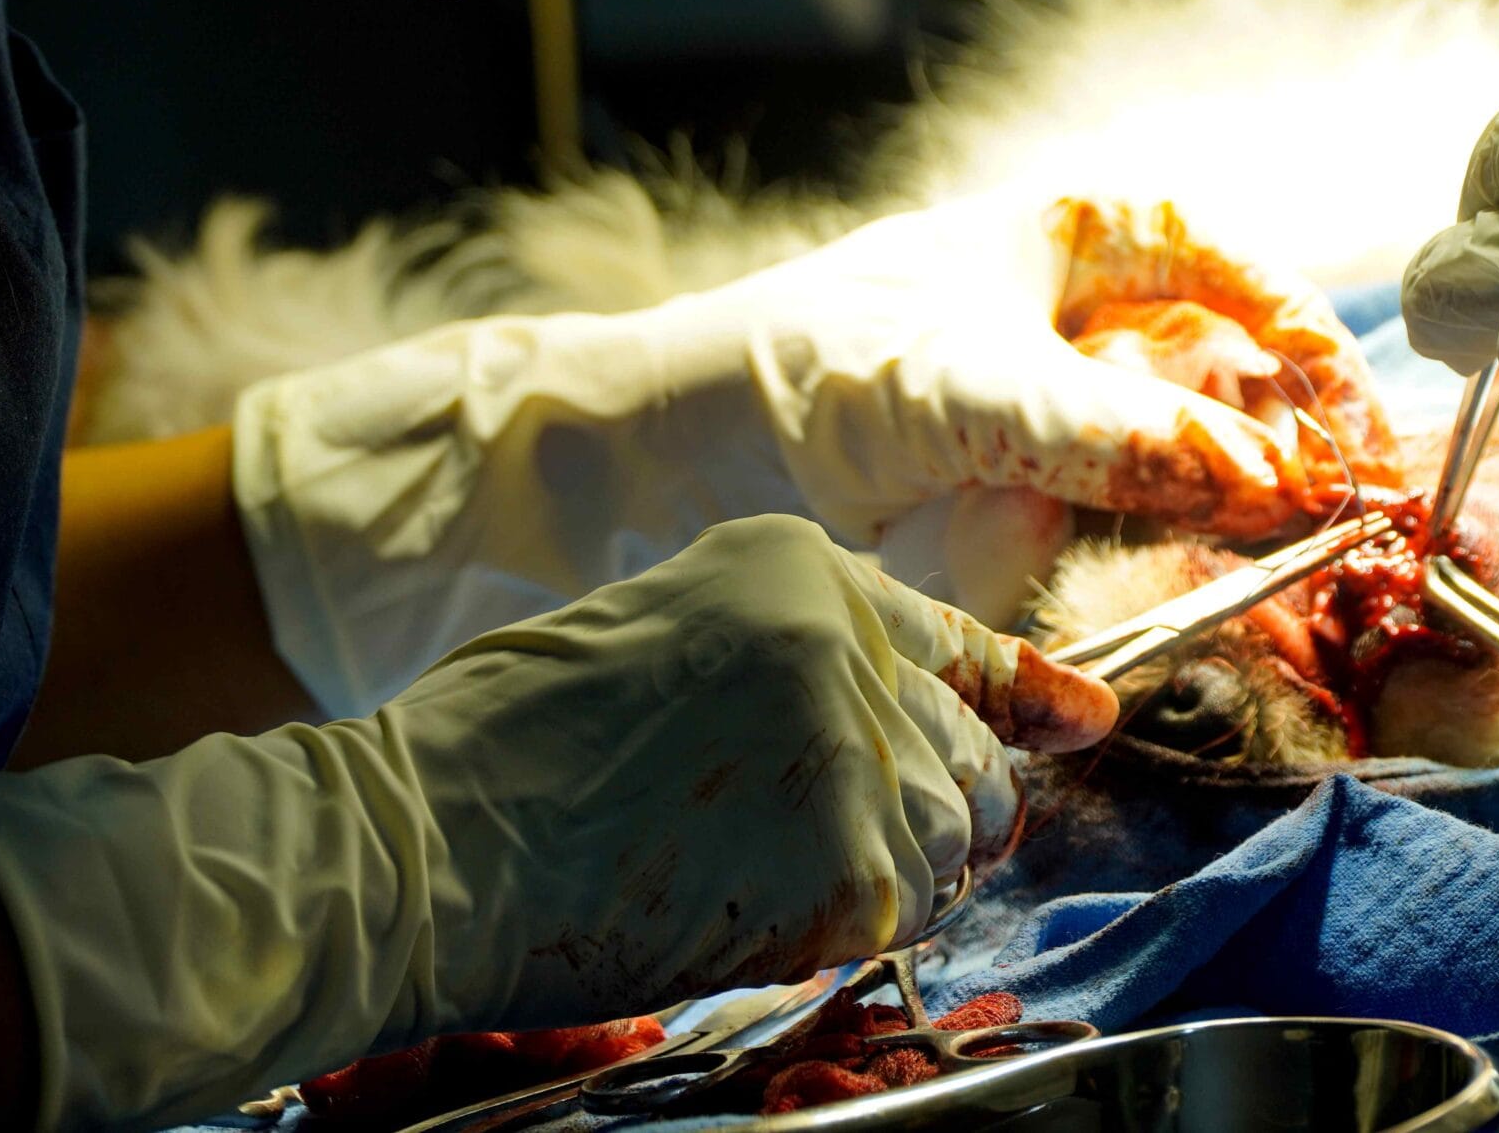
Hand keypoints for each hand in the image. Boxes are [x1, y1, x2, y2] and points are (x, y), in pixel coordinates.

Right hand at [0, 514, 1117, 1129]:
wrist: (418, 841)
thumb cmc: (510, 745)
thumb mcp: (672, 636)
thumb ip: (803, 663)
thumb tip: (909, 724)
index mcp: (804, 570)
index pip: (957, 642)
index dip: (1024, 691)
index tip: (1080, 717)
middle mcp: (854, 644)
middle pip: (970, 754)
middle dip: (932, 804)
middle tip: (844, 842)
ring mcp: (863, 756)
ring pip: (955, 835)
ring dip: (890, 867)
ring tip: (761, 865)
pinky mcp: (855, 868)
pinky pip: (903, 913)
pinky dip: (839, 928)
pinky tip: (744, 906)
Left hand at [236, 192, 1391, 713]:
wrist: (680, 460)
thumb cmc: (813, 368)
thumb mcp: (971, 386)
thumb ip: (1117, 435)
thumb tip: (1257, 478)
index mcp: (1078, 239)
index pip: (1230, 273)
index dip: (1300, 338)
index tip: (1344, 415)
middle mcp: (1088, 320)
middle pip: (1232, 366)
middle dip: (1300, 426)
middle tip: (1353, 498)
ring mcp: (1070, 411)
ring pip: (1203, 446)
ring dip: (1266, 490)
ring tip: (1321, 537)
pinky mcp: (1047, 495)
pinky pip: (1149, 514)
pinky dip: (1203, 539)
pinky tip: (1247, 561)